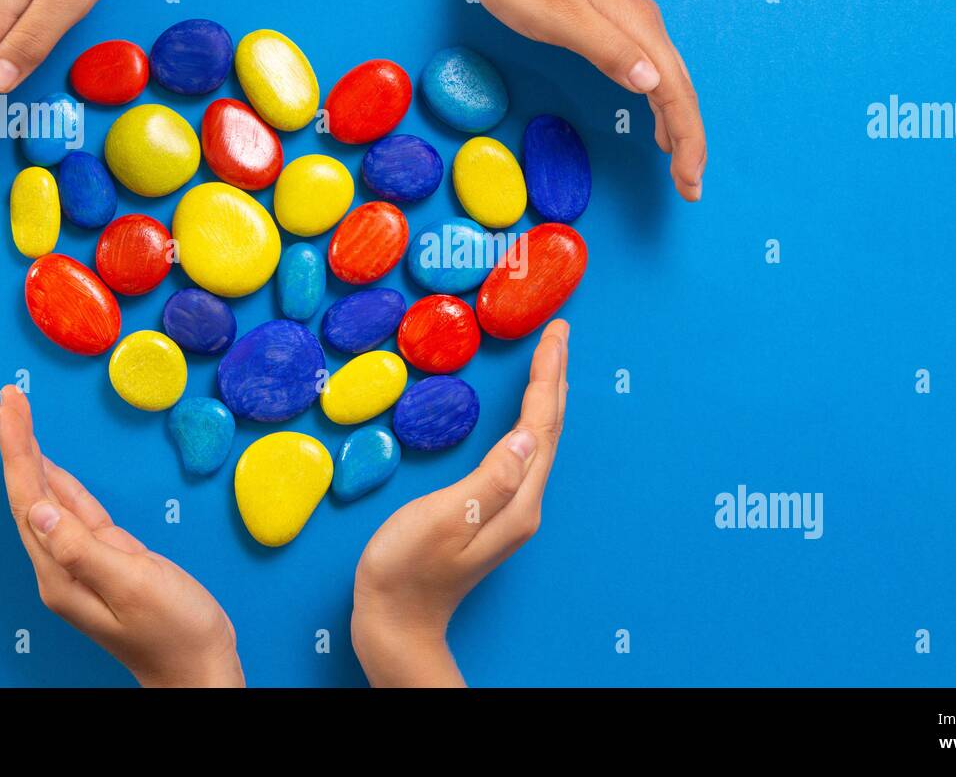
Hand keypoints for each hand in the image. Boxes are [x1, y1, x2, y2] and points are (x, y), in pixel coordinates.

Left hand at [0, 386, 243, 686]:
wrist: (198, 665)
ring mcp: (83, 562)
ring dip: (34, 457)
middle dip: (17, 444)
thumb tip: (40, 511)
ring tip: (19, 418)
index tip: (11, 409)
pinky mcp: (108, 558)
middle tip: (8, 398)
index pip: (29, 500)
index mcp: (61, 574)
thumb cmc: (175, 632)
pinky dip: (61, 482)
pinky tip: (50, 465)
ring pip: (49, 499)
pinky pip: (75, 511)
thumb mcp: (134, 586)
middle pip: (30, 494)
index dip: (18, 451)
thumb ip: (84, 549)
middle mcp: (62, 567)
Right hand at [350, 320, 569, 685]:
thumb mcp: (446, 519)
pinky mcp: (494, 511)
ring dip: (546, 397)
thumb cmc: (407, 570)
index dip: (547, 377)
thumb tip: (529, 436)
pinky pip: (523, 452)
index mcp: (516, 500)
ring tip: (551, 361)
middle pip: (548, 429)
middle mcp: (523, 502)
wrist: (396, 621)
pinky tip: (525, 414)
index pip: (540, 425)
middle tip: (559, 333)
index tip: (555, 334)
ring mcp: (511, 509)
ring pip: (539, 441)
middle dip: (555, 378)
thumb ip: (490, 478)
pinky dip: (529, 420)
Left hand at [471, 0, 705, 200]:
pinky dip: (662, 108)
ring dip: (680, 129)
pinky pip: (653, 76)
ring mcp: (634, 26)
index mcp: (638, 30)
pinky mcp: (618, 26)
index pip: (676, 95)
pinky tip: (657, 127)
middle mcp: (645, 28)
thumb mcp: (558, 17)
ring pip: (670, 86)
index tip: (690, 182)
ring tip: (681, 168)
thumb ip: (605, 49)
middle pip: (682, 93)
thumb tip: (649, 83)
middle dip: (691, 144)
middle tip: (691, 189)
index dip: (688, 141)